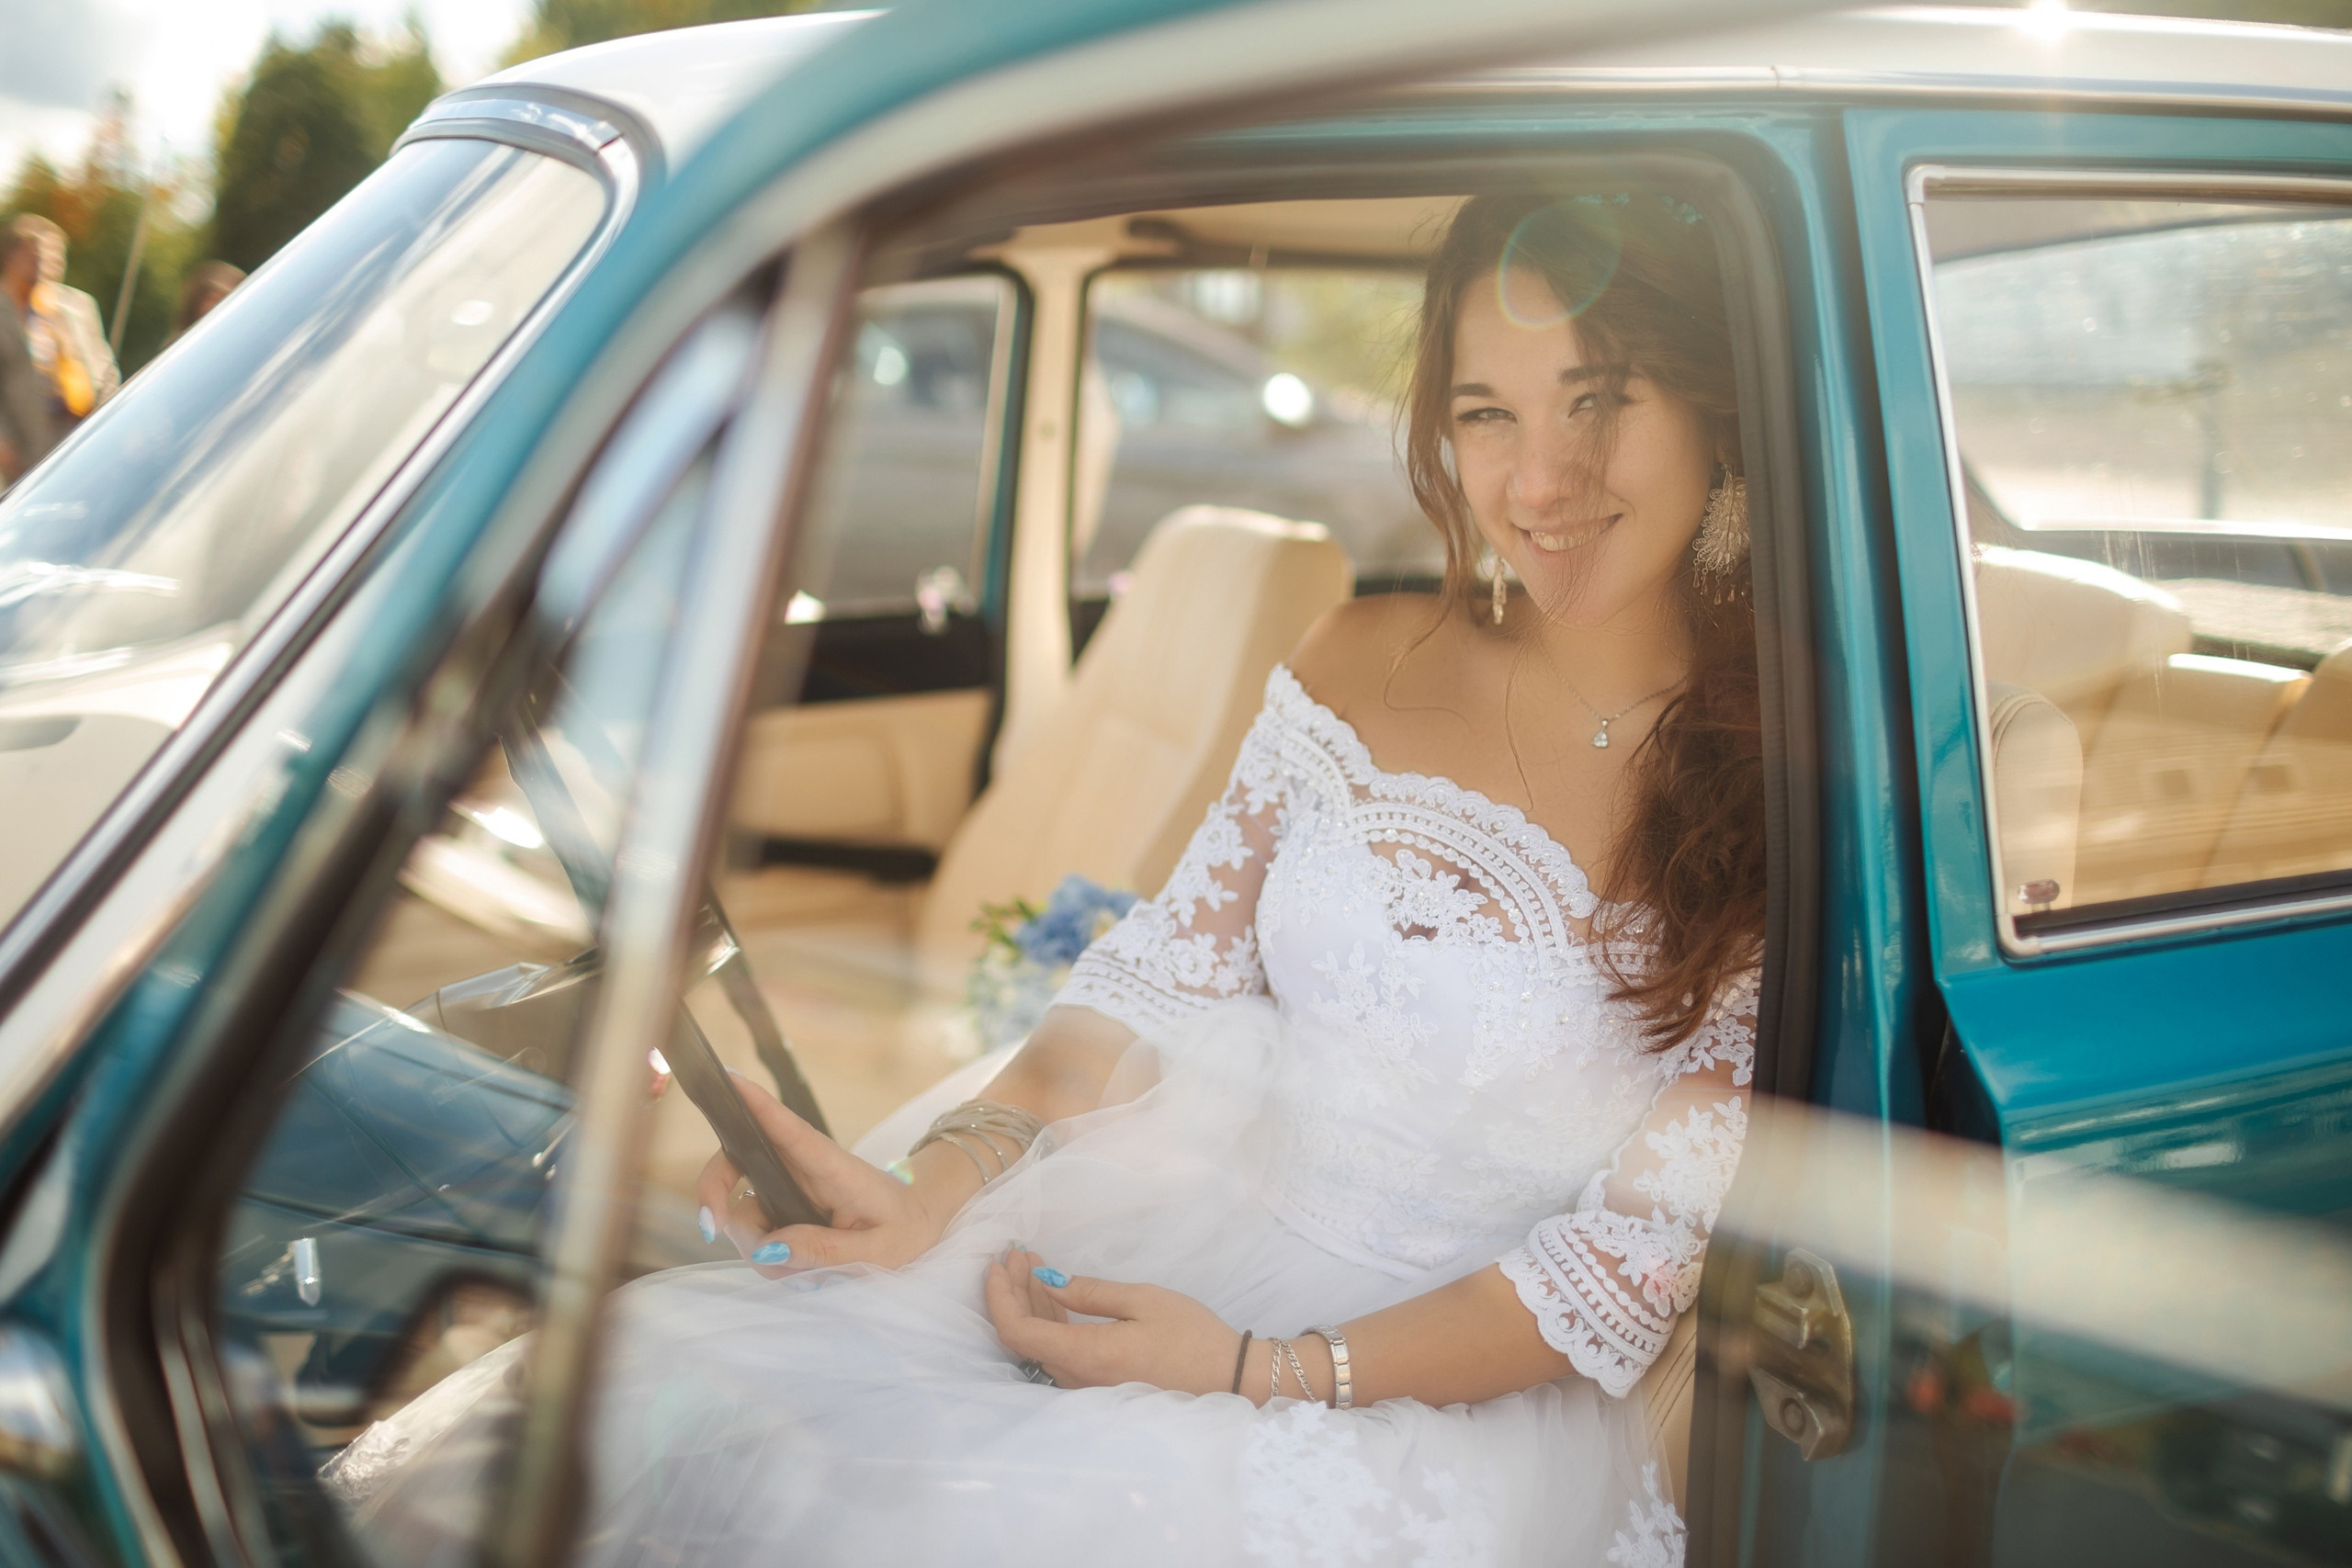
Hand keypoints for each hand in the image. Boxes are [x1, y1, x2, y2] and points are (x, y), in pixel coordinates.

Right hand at [695, 1071, 945, 1276]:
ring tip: (804, 1272)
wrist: (920, 1221)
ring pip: (743, 1209)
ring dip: (755, 1245)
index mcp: (832, 1166)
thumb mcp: (878, 1252)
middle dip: (714, 1190)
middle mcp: (803, 1169)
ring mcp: (791, 1187)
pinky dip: (766, 1255)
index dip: (756, 1104)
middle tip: (711, 1228)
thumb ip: (826, 1250)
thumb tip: (768, 1249)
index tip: (727, 1078)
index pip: (790, 1129)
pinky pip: (757, 1231)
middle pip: (738, 1161)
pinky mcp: (787, 1208)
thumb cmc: (906, 1227)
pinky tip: (799, 1270)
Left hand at [983, 1247, 1243, 1395]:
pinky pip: (1061, 1350)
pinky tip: (1055, 1291)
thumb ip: (1090, 1292)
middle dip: (1015, 1291)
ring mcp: (1087, 1384)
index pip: (1017, 1332)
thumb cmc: (1190, 1335)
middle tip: (1017, 1253)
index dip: (998, 1298)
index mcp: (1084, 1356)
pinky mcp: (1099, 1382)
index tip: (994, 1265)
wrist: (1228, 1376)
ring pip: (1043, 1342)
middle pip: (1025, 1336)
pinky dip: (1052, 1318)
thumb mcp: (1141, 1300)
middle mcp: (1077, 1377)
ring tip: (1032, 1263)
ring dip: (1033, 1302)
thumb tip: (1047, 1282)